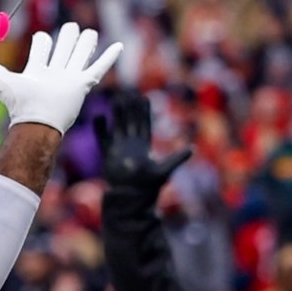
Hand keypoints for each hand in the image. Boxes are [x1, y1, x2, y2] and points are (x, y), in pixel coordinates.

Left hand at [0, 22, 123, 134]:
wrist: (38, 121)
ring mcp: (70, 77)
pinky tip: (118, 45)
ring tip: (87, 34)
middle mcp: (55, 72)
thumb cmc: (18, 103)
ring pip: (81, 53)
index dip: (42, 42)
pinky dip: (109, 57)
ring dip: (85, 42)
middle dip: (67, 37)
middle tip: (69, 28)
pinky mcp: (84, 83)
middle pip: (64, 47)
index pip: (42, 47)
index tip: (40, 39)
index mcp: (37, 69)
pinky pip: (99, 67)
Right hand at [94, 90, 189, 218]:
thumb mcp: (164, 171)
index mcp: (144, 145)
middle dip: (129, 107)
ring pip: (117, 126)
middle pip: (130, 121)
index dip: (143, 110)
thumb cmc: (148, 186)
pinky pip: (103, 139)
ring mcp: (119, 148)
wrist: (131, 198)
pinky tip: (99, 117)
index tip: (142, 97)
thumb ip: (176, 159)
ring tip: (115, 99)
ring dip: (116, 114)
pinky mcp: (108, 155)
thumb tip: (192, 149)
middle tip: (127, 92)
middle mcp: (131, 144)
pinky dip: (101, 129)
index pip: (144, 123)